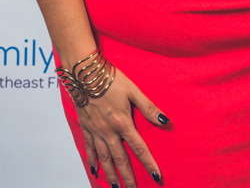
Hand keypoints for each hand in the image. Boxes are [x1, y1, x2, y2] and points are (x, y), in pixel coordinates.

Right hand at [75, 67, 169, 186]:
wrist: (84, 73)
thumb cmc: (111, 79)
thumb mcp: (133, 90)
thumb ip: (148, 107)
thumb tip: (165, 121)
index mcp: (122, 122)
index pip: (139, 148)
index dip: (148, 163)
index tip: (156, 177)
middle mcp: (108, 131)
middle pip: (120, 159)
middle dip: (128, 177)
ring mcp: (95, 131)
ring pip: (105, 158)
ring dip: (111, 174)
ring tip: (117, 187)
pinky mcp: (85, 127)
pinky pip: (89, 148)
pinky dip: (92, 161)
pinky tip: (95, 171)